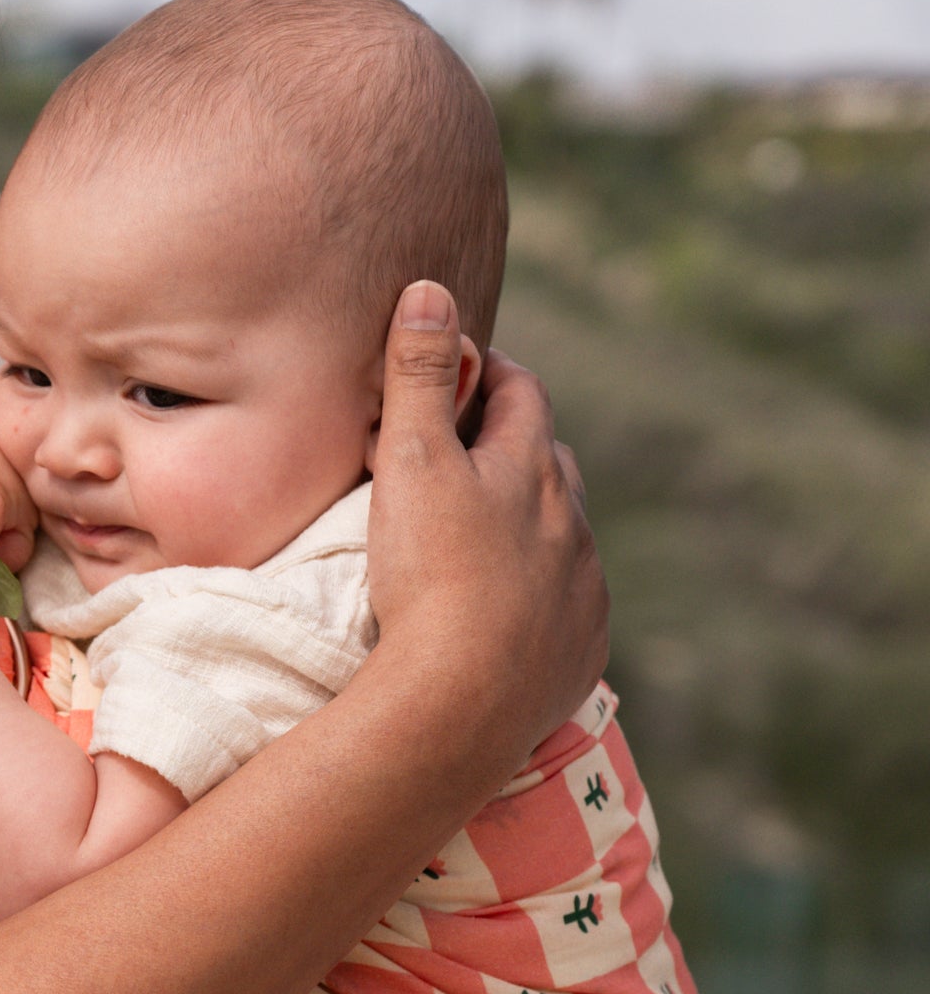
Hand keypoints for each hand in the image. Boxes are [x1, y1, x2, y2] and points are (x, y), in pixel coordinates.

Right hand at [365, 281, 608, 761]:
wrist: (460, 706)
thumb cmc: (430, 577)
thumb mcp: (411, 462)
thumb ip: (420, 376)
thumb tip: (431, 288)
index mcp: (534, 469)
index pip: (524, 394)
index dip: (492, 373)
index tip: (461, 370)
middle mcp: (573, 524)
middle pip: (551, 466)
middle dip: (515, 451)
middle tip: (465, 457)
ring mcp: (583, 592)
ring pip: (563, 540)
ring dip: (530, 530)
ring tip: (483, 542)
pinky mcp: (579, 653)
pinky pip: (567, 610)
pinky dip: (540, 600)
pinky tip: (509, 616)